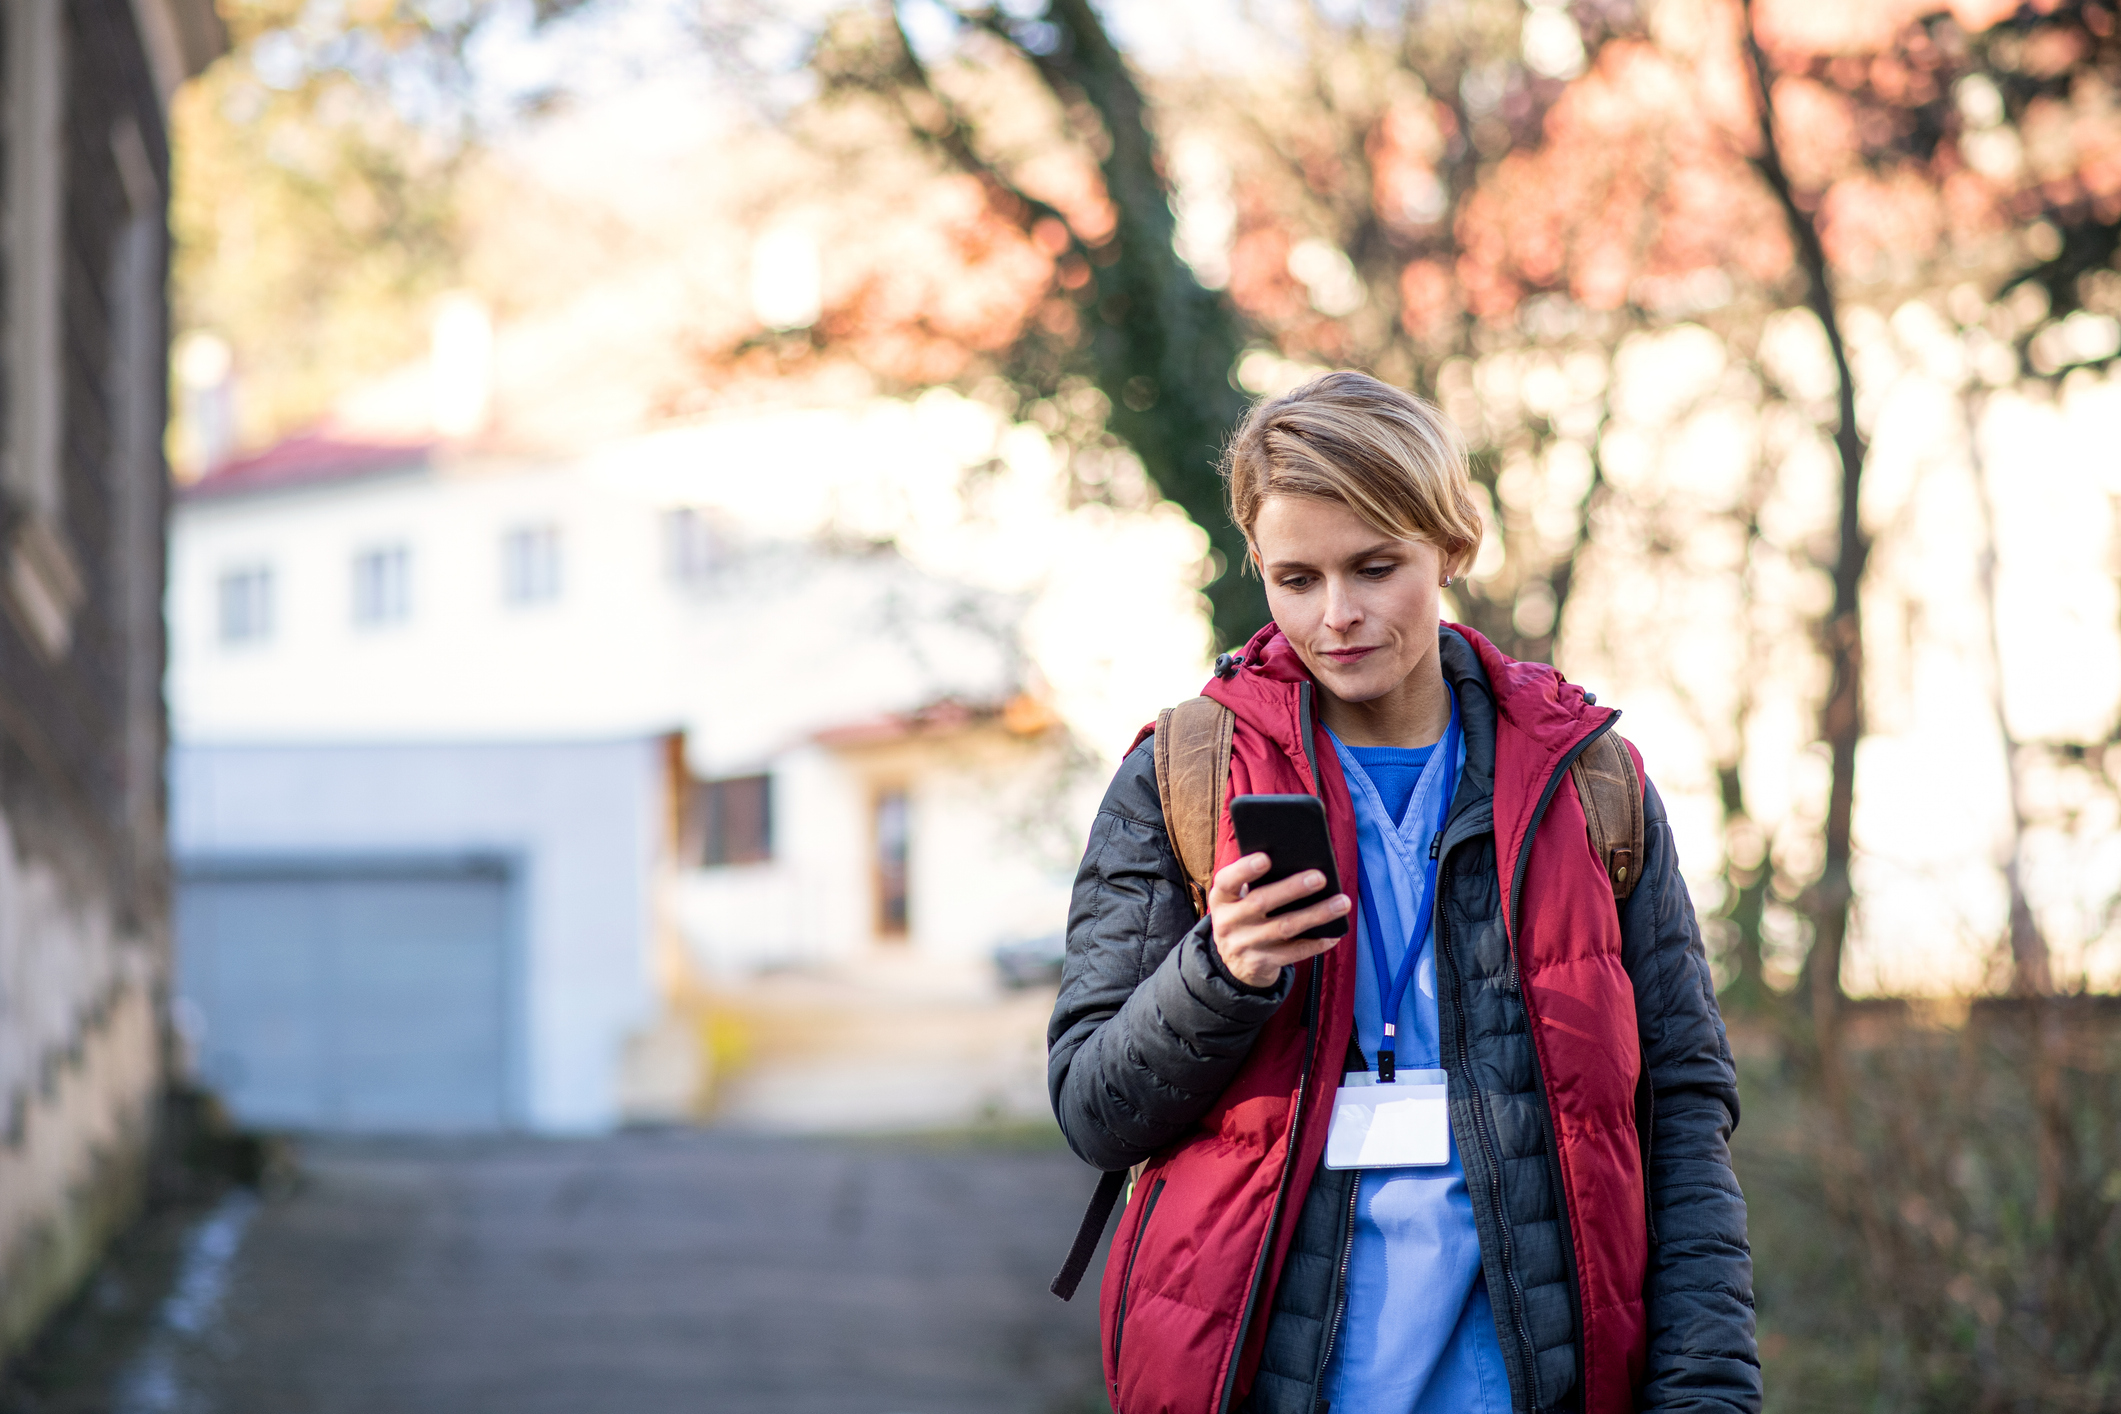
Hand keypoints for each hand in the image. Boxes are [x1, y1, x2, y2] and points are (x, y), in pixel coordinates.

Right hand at [1209, 853, 1349, 989]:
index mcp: (1221, 899)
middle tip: (1320, 877)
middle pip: (1261, 902)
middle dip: (1292, 888)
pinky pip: (1293, 952)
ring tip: (1341, 903)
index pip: (1227, 881)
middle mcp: (1228, 922)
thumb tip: (1299, 866)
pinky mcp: (1261, 964)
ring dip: (1316, 914)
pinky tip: (1334, 933)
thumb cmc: (1245, 918)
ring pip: (1284, 927)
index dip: (1245, 869)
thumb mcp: (1238, 902)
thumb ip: (1257, 885)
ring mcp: (1243, 946)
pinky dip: (1316, 942)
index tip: (1266, 858)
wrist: (1234, 963)